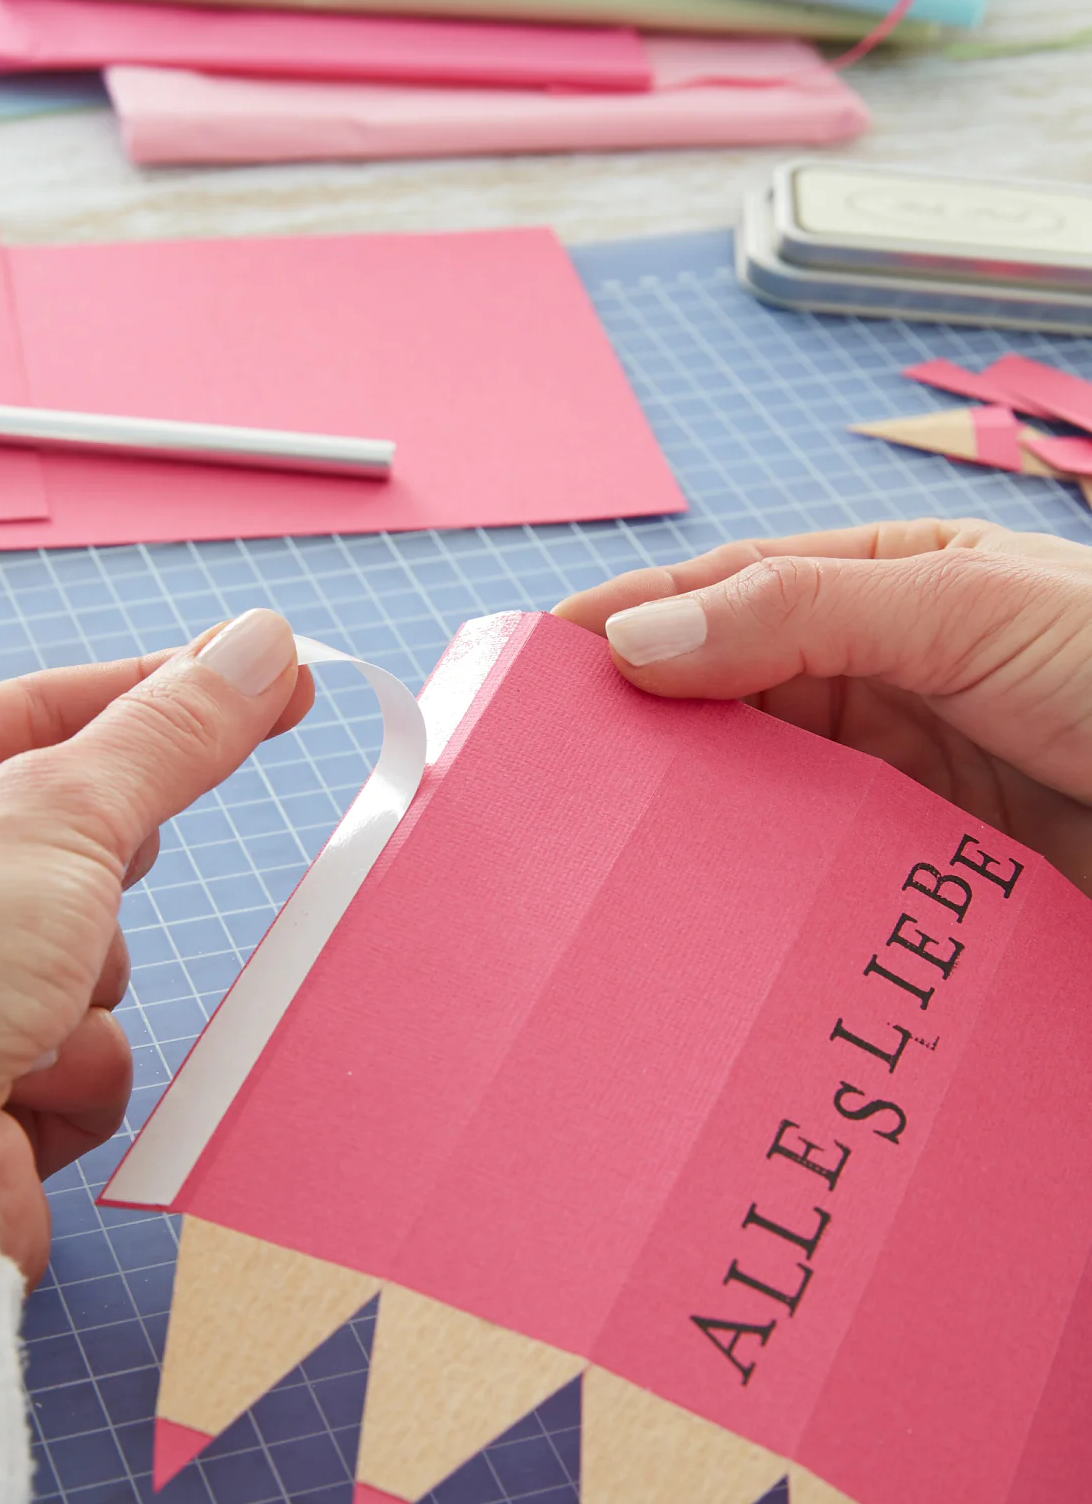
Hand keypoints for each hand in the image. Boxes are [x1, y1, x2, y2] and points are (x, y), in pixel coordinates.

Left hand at [0, 609, 311, 1285]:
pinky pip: (85, 1052)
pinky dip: (70, 1071)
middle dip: (95, 887)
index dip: (159, 693)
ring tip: (13, 1016)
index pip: (38, 708)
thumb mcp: (58, 808)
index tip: (265, 675)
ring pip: (94, 958)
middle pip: (78, 844)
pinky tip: (8, 1087)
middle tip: (77, 894)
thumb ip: (171, 731)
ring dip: (82, 991)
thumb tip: (261, 650)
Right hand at [556, 517, 1091, 897]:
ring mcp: (901, 783)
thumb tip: (640, 634)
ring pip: (763, 795)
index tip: (537, 664)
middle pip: (731, 699)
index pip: (730, 592)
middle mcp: (883, 682)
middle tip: (555, 777)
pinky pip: (815, 878)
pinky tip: (710, 913)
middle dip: (648, 729)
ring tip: (610, 853)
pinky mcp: (920, 877)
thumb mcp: (967, 606)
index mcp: (888, 589)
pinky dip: (759, 892)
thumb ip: (803, 611)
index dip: (632, 619)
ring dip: (697, 819)